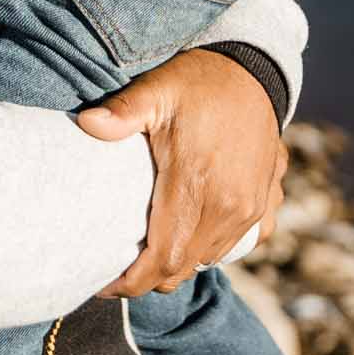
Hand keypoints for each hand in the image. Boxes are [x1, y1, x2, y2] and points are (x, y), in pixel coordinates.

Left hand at [76, 49, 286, 296]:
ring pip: (207, 259)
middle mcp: (229, 205)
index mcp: (196, 183)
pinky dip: (210, 247)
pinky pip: (236, 245)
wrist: (255, 71)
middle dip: (148, 277)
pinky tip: (189, 228)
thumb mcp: (158, 89)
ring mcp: (251, 209)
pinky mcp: (266, 205)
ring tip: (147, 248)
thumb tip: (86, 124)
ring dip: (177, 261)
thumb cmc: (199, 82)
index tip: (102, 283)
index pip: (162, 257)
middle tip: (116, 266)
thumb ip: (123, 111)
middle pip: (182, 267)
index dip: (131, 281)